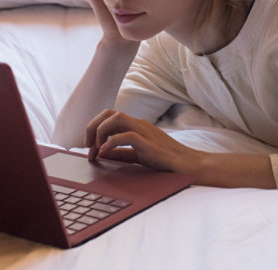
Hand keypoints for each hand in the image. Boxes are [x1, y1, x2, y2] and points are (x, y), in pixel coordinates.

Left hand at [85, 109, 202, 174]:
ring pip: (116, 118)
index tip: (89, 149)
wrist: (189, 165)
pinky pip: (127, 135)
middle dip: (92, 126)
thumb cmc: (166, 160)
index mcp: (136, 125)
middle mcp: (139, 124)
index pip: (109, 116)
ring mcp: (145, 131)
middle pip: (109, 112)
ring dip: (100, 131)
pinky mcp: (149, 143)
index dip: (94, 129)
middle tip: (87, 146)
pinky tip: (105, 152)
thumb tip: (101, 152)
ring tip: (96, 148)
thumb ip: (121, 153)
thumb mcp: (138, 155)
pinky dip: (112, 141)